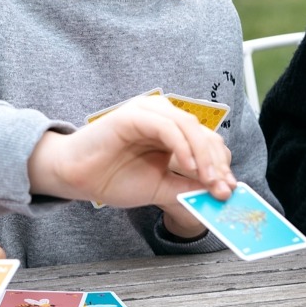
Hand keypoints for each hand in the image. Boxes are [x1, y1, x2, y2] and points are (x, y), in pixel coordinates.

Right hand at [26, 96, 235, 236]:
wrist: (76, 177)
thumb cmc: (113, 177)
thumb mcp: (160, 187)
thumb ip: (187, 188)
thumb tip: (218, 193)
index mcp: (171, 131)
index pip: (207, 142)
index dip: (221, 165)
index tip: (228, 190)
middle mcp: (163, 116)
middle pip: (203, 133)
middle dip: (217, 163)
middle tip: (223, 188)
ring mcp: (148, 112)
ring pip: (189, 126)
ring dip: (204, 155)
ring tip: (210, 180)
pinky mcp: (133, 115)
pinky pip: (166, 127)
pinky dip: (182, 146)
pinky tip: (188, 167)